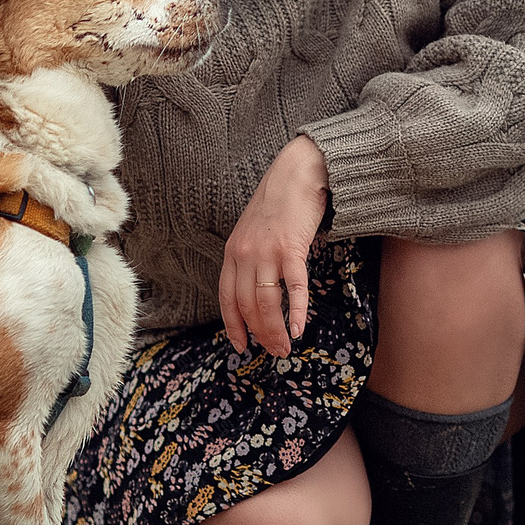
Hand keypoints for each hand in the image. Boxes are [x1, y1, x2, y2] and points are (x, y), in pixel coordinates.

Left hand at [218, 134, 328, 358]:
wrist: (297, 173)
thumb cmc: (280, 202)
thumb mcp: (253, 231)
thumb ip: (251, 257)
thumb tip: (259, 287)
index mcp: (233, 252)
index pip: (227, 299)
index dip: (233, 326)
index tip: (241, 346)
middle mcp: (244, 255)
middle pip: (247, 306)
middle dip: (259, 335)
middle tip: (274, 352)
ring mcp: (266, 252)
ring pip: (266, 302)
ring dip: (275, 331)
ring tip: (285, 347)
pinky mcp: (291, 248)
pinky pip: (293, 287)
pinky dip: (295, 311)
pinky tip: (298, 328)